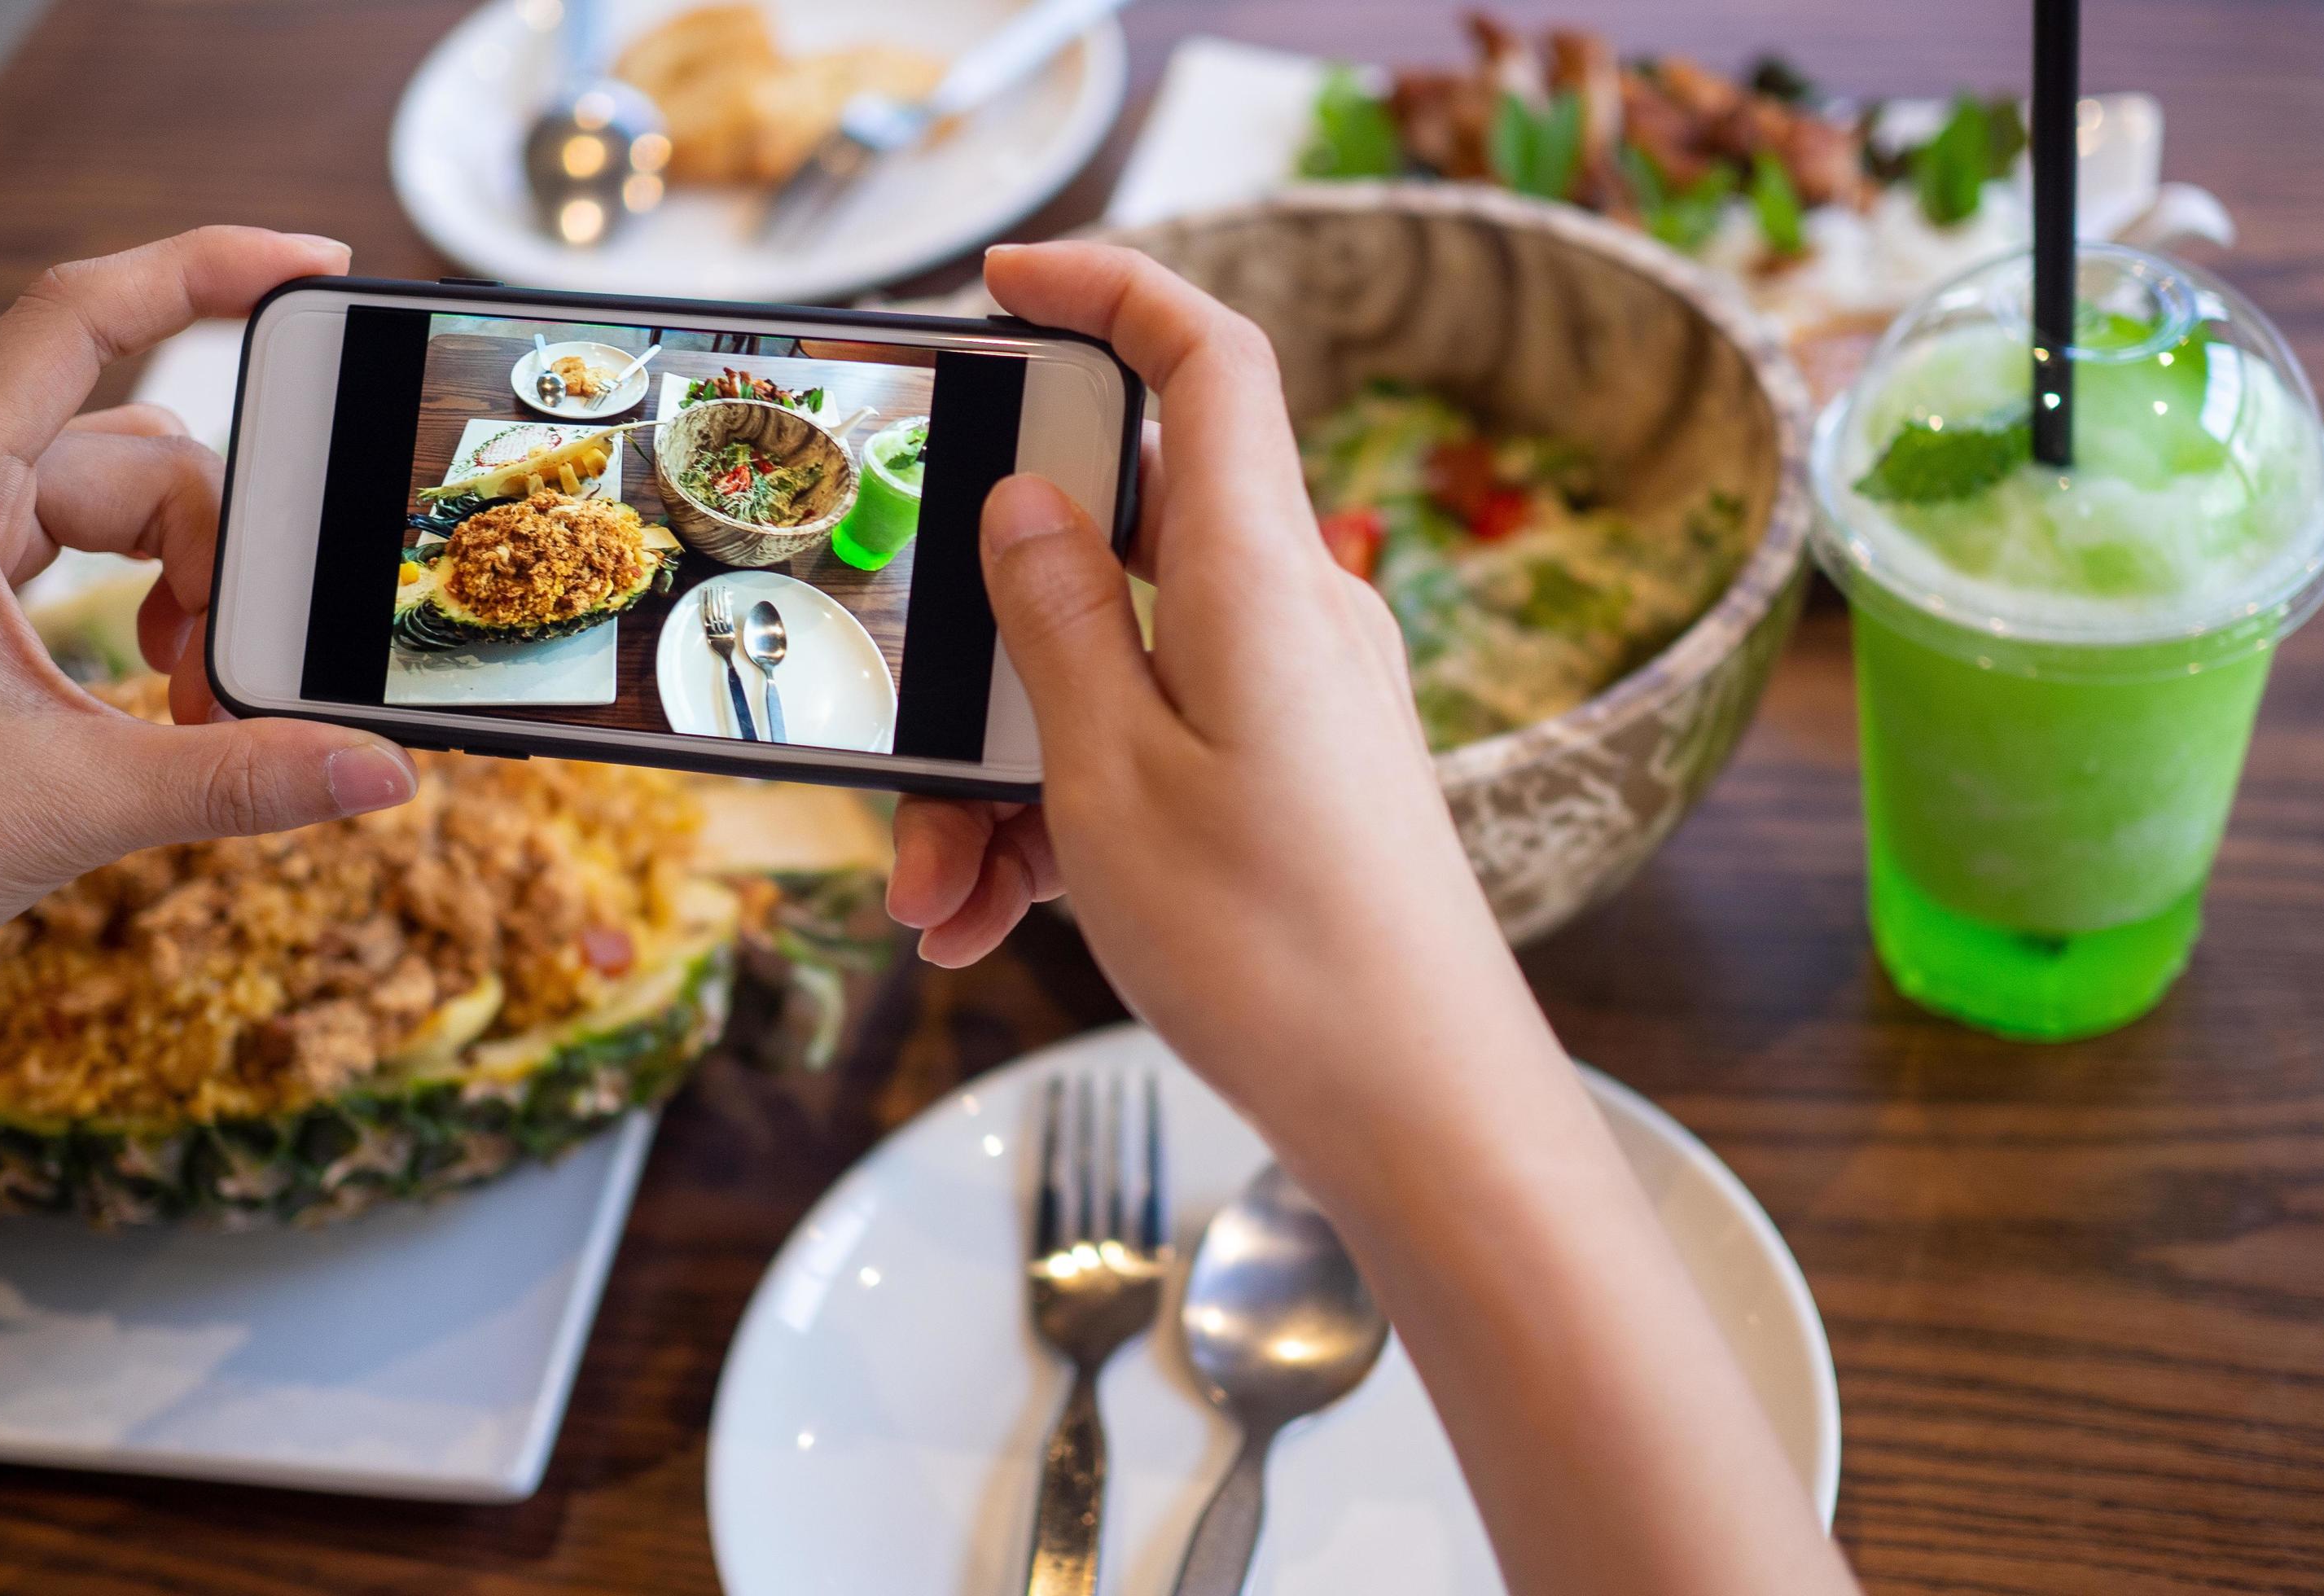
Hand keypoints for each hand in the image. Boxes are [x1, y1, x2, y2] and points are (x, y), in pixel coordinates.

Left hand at [0, 227, 417, 942]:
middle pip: (142, 453)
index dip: (200, 267)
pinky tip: (177, 693)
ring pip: (130, 507)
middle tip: (240, 670)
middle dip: (224, 552)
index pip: (80, 320)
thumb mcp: (60, 803)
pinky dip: (164, 612)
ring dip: (199, 594)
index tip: (316, 266)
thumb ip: (231, 783)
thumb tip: (380, 771)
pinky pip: (100, 554)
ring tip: (201, 700)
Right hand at [886, 242, 1549, 1130]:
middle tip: (902, 739)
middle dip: (985, 639)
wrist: (1421, 1110)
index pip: (1206, 359)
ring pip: (1114, 670)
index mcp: (1254, 575)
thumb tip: (1026, 501)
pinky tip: (993, 917)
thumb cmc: (1278, 950)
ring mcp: (1297, 697)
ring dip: (1005, 767)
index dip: (1110, 289)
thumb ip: (1056, 621)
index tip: (1005, 284)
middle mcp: (1289, 613)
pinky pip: (1155, 749)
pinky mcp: (1295, 773)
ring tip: (939, 896)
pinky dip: (1067, 815)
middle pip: (1114, 546)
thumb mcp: (1109, 777)